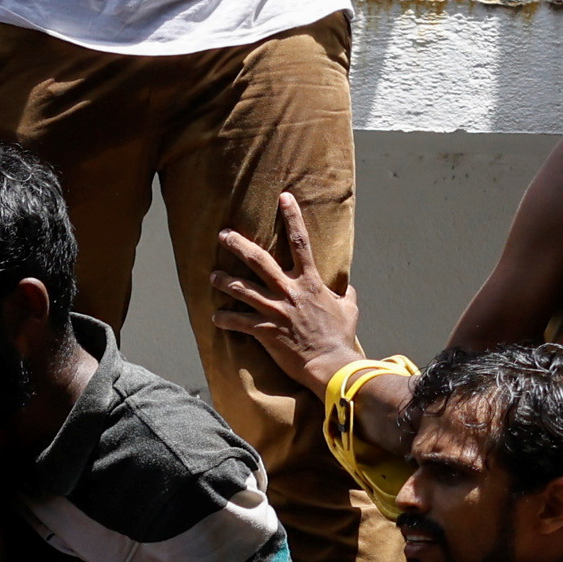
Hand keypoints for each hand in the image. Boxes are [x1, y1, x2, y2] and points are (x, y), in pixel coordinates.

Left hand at [212, 189, 367, 394]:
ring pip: (242, 289)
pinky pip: (239, 322)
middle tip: (223, 234)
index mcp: (310, 282)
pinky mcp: (265, 330)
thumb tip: (347, 288)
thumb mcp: (349, 309)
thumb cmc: (340, 336)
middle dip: (238, 245)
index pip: (301, 241)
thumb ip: (345, 294)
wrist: (330, 364)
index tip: (283, 197)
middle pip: (259, 260)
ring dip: (225, 281)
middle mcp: (290, 291)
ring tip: (212, 275)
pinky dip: (225, 319)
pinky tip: (215, 318)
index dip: (292, 217)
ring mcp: (275, 310)